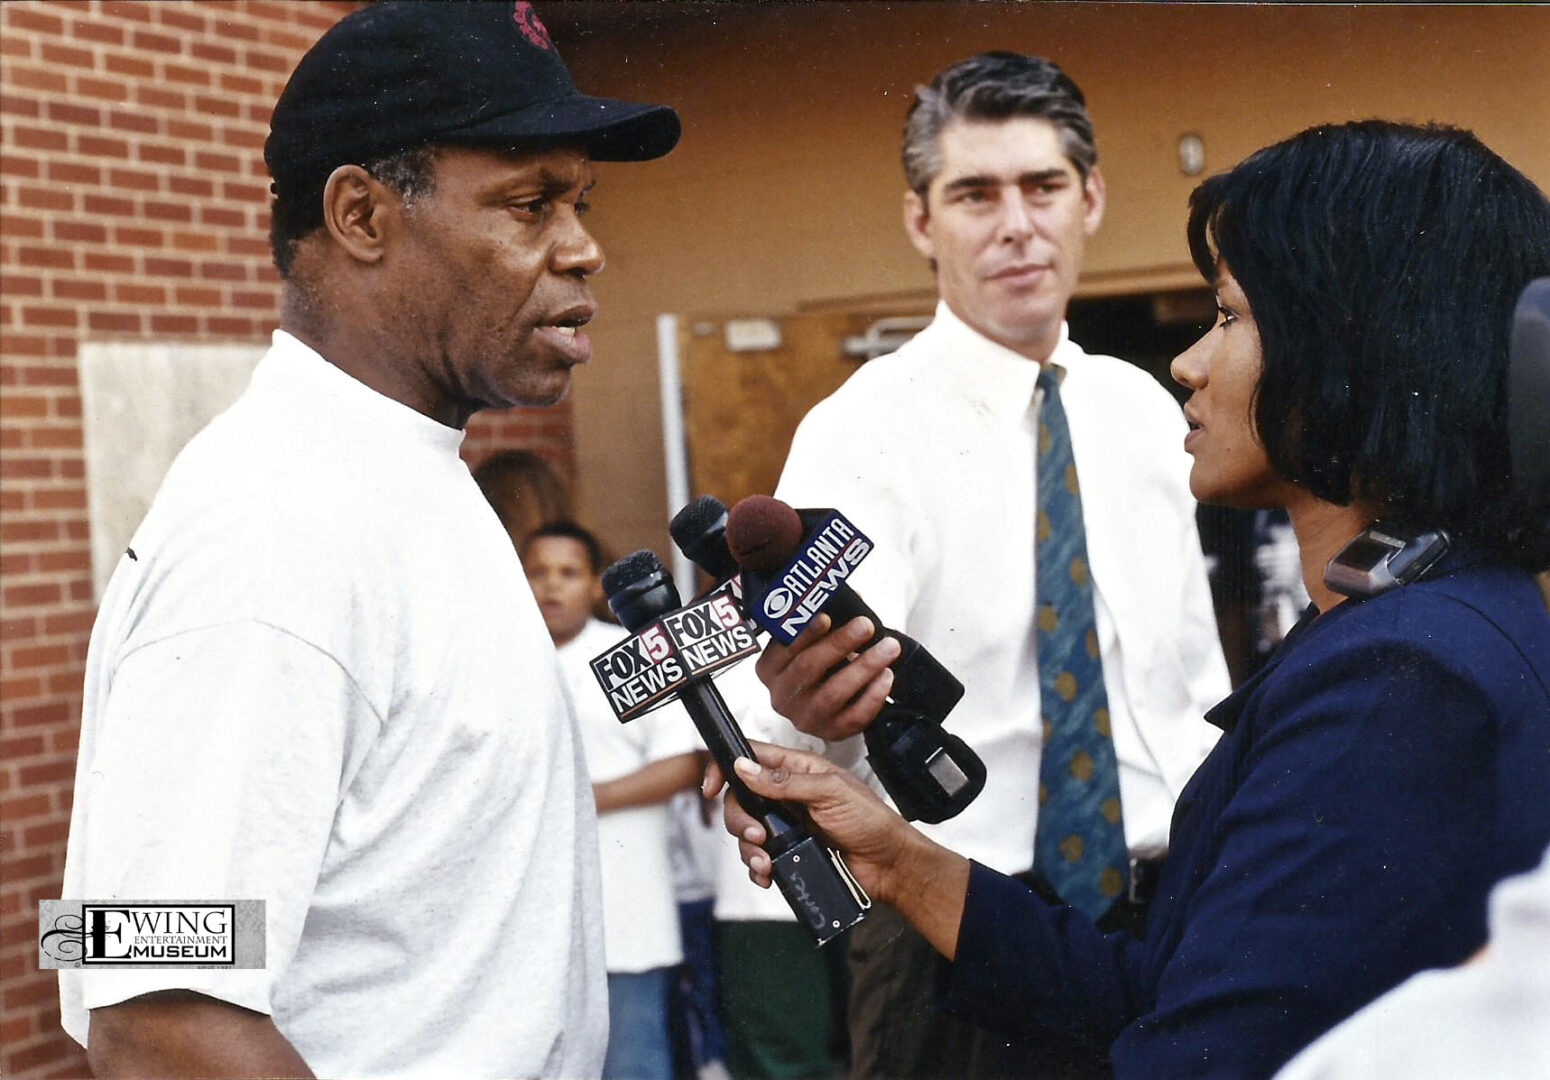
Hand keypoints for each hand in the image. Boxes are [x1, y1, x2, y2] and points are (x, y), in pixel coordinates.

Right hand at [705, 740, 910, 903]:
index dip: (725, 766)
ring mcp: (787, 824)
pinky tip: (768, 875)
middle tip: (757, 836)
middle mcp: (787, 795)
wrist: (889, 864)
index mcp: (798, 770)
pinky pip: (760, 858)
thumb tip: (745, 767)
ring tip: (766, 862)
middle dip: (739, 819)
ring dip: (748, 849)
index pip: (752, 757)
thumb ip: (785, 781)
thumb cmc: (871, 821)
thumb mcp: (830, 792)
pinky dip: (757, 868)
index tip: (711, 787)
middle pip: (741, 799)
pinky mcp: (790, 852)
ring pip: (747, 831)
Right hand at [754, 614, 900, 740]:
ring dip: (864, 667)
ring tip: (888, 647)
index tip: (826, 617)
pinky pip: (854, 716)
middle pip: (808, 669)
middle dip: (840, 644)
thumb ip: (823, 622)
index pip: (782, 651)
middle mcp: (781, 698)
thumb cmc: (821, 663)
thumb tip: (848, 594)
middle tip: (866, 626)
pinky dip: (873, 696)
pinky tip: (887, 676)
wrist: (832, 704)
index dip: (804, 634)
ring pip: (833, 693)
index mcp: (769, 671)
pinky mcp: (831, 733)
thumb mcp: (814, 642)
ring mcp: (806, 719)